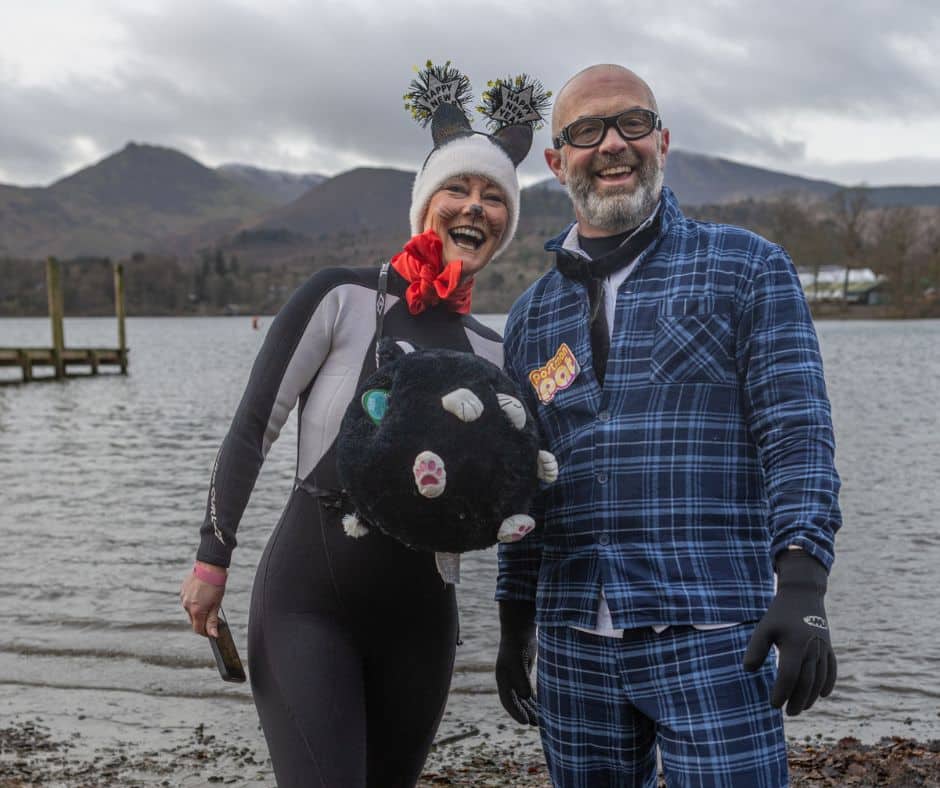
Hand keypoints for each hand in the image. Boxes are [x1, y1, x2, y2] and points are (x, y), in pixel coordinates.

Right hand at [180, 561, 225, 636]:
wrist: (209, 568)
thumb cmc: (216, 585)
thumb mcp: (217, 604)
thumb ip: (212, 621)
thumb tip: (213, 635)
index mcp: (197, 611)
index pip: (198, 629)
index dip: (205, 632)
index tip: (211, 631)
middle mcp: (187, 606)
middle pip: (194, 620)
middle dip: (202, 620)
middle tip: (212, 613)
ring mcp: (183, 598)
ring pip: (190, 610)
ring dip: (197, 609)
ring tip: (207, 599)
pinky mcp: (182, 591)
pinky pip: (187, 600)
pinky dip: (193, 600)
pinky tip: (201, 593)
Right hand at [495, 600, 538, 725]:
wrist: (520, 629)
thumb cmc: (518, 644)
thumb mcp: (519, 661)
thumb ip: (522, 679)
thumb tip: (525, 697)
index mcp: (503, 678)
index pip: (507, 700)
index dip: (516, 713)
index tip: (526, 723)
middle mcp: (508, 680)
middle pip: (516, 702)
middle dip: (526, 714)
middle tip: (538, 725)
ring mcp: (515, 677)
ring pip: (523, 698)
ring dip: (531, 709)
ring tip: (542, 720)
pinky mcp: (524, 673)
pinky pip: (528, 691)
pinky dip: (535, 700)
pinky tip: (543, 706)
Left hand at [743, 550, 836, 715]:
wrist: (803, 595)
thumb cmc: (779, 613)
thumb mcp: (764, 628)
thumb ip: (756, 649)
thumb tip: (748, 670)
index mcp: (795, 645)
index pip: (788, 676)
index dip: (781, 693)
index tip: (772, 704)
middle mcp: (812, 649)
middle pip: (806, 682)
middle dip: (797, 700)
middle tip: (788, 713)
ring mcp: (824, 649)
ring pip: (820, 679)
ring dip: (811, 696)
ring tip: (801, 707)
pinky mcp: (829, 647)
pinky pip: (832, 670)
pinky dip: (828, 683)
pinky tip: (821, 694)